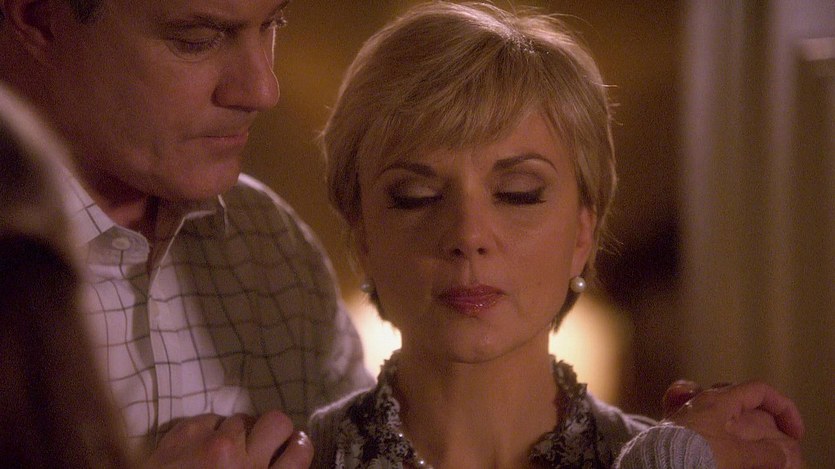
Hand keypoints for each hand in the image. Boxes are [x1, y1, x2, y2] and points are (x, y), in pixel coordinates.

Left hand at [144, 411, 313, 467]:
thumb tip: (278, 465)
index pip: (300, 449)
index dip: (296, 446)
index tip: (286, 450)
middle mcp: (244, 462)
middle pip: (278, 421)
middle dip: (272, 430)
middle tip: (259, 443)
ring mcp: (214, 444)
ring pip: (241, 417)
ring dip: (235, 432)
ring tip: (221, 450)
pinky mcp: (185, 433)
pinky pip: (210, 418)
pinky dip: (207, 431)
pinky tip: (197, 450)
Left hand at [664, 380, 804, 468]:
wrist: (655, 463)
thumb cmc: (690, 454)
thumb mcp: (735, 456)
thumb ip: (763, 454)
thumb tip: (782, 455)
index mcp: (718, 400)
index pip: (759, 389)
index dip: (783, 407)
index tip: (794, 432)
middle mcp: (701, 401)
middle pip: (740, 397)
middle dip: (762, 414)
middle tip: (774, 436)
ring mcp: (687, 413)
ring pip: (721, 409)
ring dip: (741, 423)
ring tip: (751, 444)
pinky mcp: (676, 429)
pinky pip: (702, 421)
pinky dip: (718, 430)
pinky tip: (721, 444)